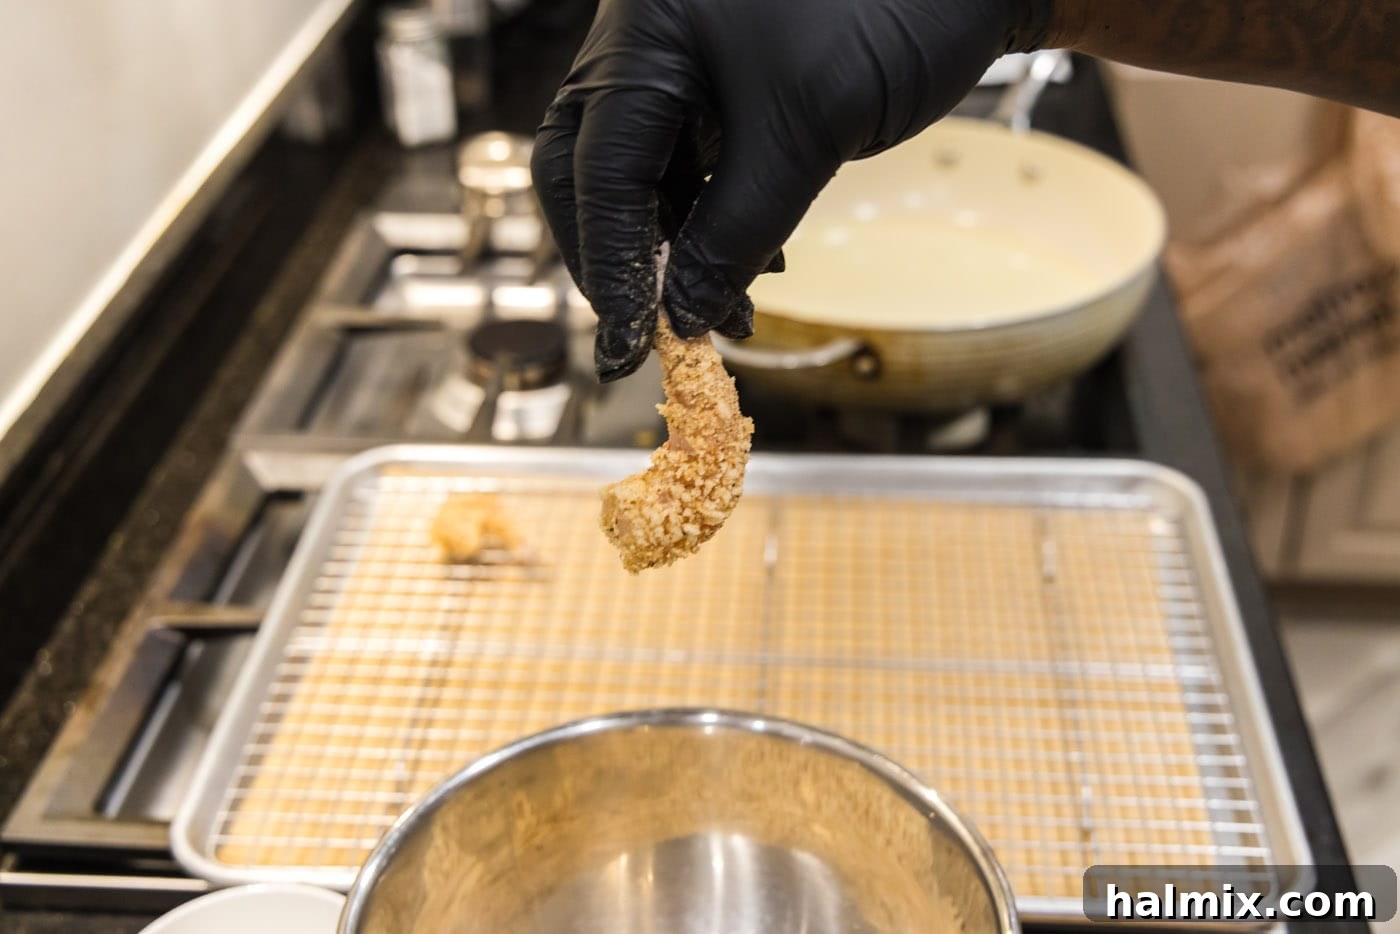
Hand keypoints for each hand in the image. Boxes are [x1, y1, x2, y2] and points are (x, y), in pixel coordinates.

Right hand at [532, 0, 1047, 380]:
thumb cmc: (893, 14)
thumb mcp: (807, 135)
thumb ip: (737, 231)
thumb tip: (684, 313)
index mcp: (646, 34)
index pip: (597, 170)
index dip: (611, 266)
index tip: (628, 344)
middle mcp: (646, 39)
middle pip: (589, 166)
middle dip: (619, 253)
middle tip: (648, 328)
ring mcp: (681, 54)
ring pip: (642, 170)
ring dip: (675, 244)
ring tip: (727, 307)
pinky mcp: (722, 75)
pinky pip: (690, 157)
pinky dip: (710, 214)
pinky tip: (755, 255)